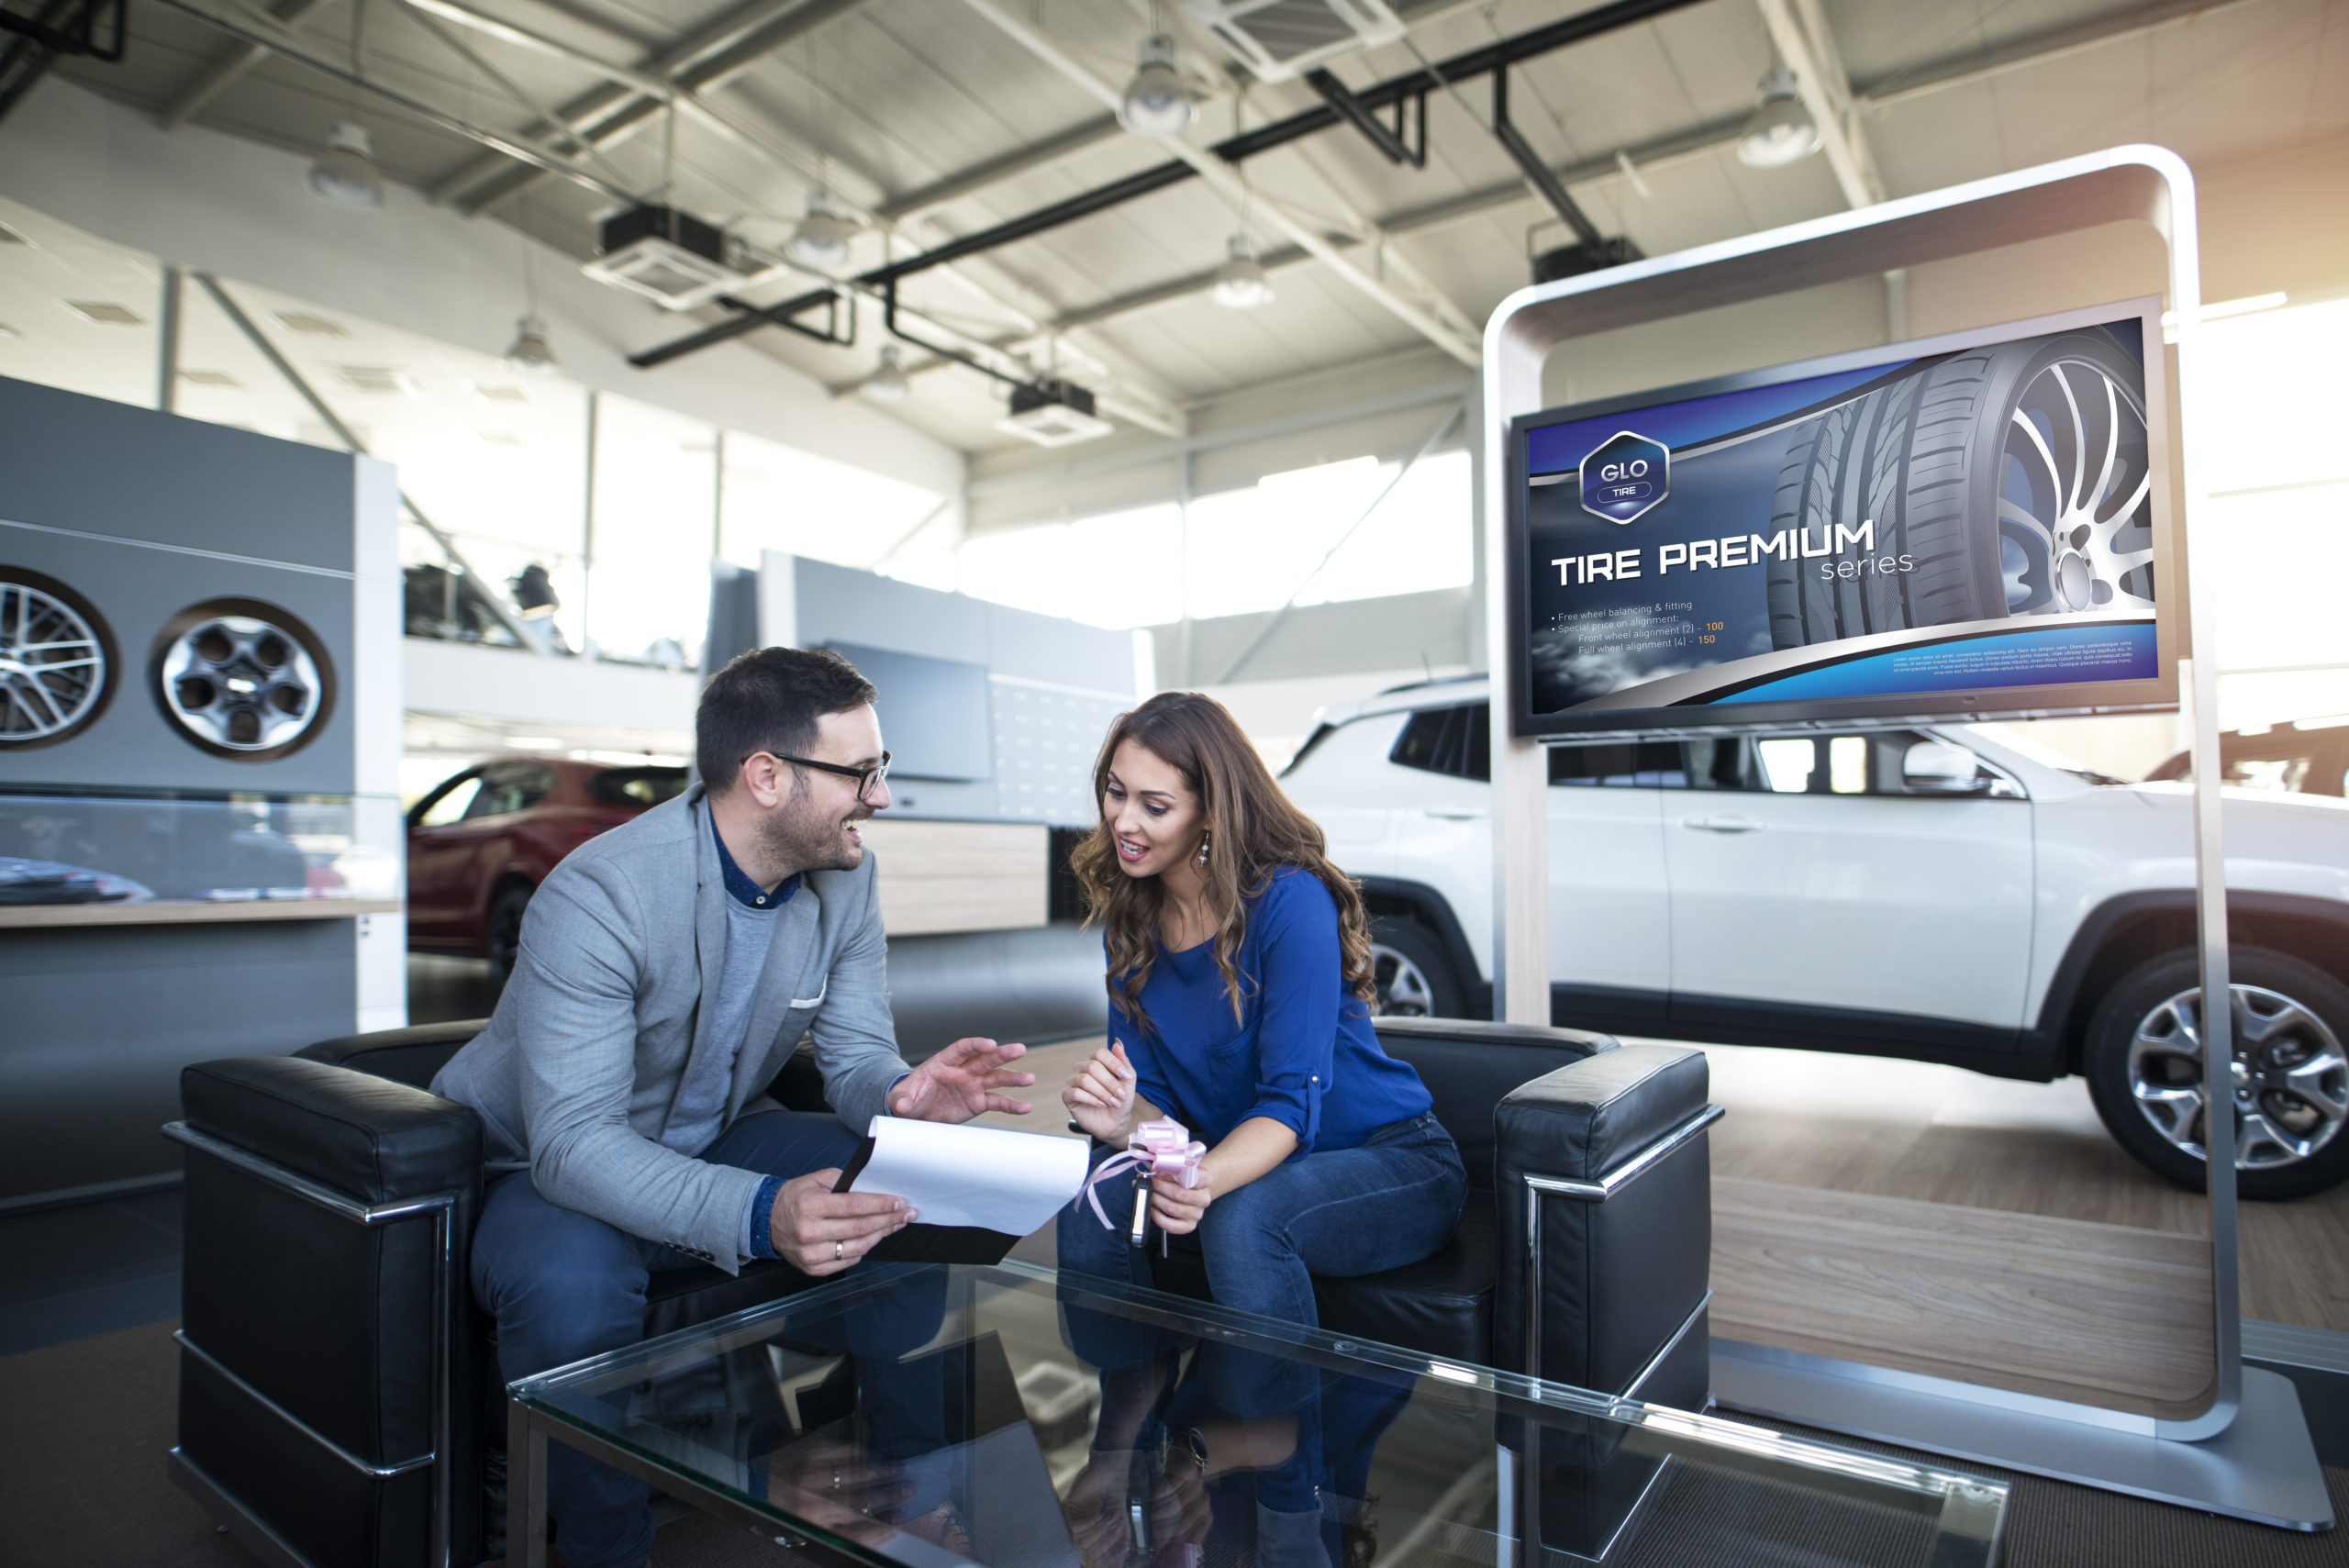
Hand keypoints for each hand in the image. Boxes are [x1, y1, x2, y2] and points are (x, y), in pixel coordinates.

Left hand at [764, 1432, 908, 1547]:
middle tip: (908, 1491)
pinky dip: (861, 1454)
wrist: (748, 1478)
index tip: (897, 1521)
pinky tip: (873, 1456)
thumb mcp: (802, 1530)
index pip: (854, 1531)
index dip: (880, 1527)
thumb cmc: (777, 1507)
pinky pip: (843, 1450)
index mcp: (811, 1525)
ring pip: (856, 1472)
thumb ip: (836, 1533)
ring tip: (899, 1470)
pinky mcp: (809, 1450)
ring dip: (881, 1471)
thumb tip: (871, 1531)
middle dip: (889, 1495)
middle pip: (861, 1499)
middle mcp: (813, 1500)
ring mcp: (813, 1472)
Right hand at [770, 1168, 910, 1274]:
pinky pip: (848, 1261)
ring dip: (881, 1235)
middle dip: (889, 1220)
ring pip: (858, 1247)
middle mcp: (809, 1232)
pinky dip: (864, 1249)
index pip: (854, 1206)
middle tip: (907, 1214)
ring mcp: (811, 1254)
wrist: (767, 1221)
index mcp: (810, 1206)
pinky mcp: (814, 1268)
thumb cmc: (796, 1197)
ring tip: (895, 1225)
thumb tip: (875, 1188)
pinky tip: (874, 1238)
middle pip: (860, 1228)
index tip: (900, 1202)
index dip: (881, 1204)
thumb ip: (845, 1182)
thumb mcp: (816, 1180)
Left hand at [890, 1037, 1035, 1121]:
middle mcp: (963, 1071)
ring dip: (1013, 1078)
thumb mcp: (901, 1097)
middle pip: (985, 1059)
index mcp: (944, 1062)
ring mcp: (973, 1085)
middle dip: (1002, 1054)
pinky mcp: (978, 1102)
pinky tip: (1025, 1107)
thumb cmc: (909, 1098)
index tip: (989, 1043)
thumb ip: (902, 1099)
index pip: (962, 1049)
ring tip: (1030, 1079)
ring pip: (996, 1078)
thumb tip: (902, 1106)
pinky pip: (997, 1102)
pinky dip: (1011, 1104)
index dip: (975, 1045)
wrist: (916, 1113)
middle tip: (1019, 1049)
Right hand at [1063, 1040, 1137, 1142]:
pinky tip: (1101, 1105)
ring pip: (1085, 1079)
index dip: (1114, 1064)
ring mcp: (1073, 1081)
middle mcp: (1082, 1068)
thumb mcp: (1128, 1080)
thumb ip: (1124, 1062)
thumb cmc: (1120, 1099)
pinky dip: (1092, 1099)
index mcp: (1096, 1061)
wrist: (1115, 1121)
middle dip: (1110, 1083)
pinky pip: (1076, 1092)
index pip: (1100, 1053)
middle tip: (1120, 1096)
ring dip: (1102, 1093)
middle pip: (1093, 1067)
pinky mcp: (1067, 1095)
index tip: (1126, 1077)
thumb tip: (1117, 1043)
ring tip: (1112, 1102)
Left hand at [1149, 1164, 1212, 1235]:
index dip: (1170, 1174)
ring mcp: (1197, 1214)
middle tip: (1149, 1181)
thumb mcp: (1183, 1168)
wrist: (1194, 1192)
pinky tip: (1152, 1207)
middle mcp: (1204, 1198)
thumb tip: (1155, 1170)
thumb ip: (1171, 1168)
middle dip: (1159, 1186)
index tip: (1158, 1171)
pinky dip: (1157, 1216)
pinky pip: (1171, 1225)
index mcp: (1206, 1180)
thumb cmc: (1186, 1179)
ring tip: (1149, 1192)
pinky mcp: (1189, 1226)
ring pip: (1172, 1208)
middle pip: (1178, 1193)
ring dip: (1156, 1199)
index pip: (1190, 1176)